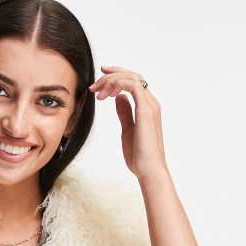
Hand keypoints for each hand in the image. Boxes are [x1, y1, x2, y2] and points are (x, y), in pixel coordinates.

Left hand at [89, 65, 167, 179]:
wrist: (148, 170)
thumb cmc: (139, 156)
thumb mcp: (127, 130)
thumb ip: (124, 113)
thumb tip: (119, 98)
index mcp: (147, 107)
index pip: (133, 83)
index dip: (116, 77)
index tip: (99, 81)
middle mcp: (151, 103)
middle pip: (132, 76)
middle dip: (111, 75)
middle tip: (94, 86)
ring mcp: (150, 105)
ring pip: (132, 78)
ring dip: (112, 80)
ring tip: (97, 93)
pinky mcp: (146, 110)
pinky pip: (132, 86)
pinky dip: (118, 84)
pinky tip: (106, 95)